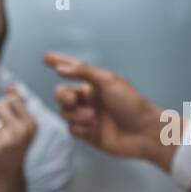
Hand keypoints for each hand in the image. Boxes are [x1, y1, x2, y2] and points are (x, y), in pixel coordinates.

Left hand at [0, 84, 36, 191]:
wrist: (7, 177)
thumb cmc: (13, 148)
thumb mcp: (20, 126)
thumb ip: (16, 105)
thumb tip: (11, 86)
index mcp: (31, 124)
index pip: (12, 99)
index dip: (5, 108)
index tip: (9, 123)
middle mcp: (22, 131)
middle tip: (0, 131)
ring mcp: (8, 140)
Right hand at [43, 51, 176, 170]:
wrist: (144, 132)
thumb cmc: (132, 104)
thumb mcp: (109, 81)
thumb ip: (84, 72)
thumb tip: (61, 68)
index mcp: (96, 84)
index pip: (74, 70)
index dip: (60, 63)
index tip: (46, 57)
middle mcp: (91, 99)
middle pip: (63, 94)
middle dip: (63, 96)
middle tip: (73, 100)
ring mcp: (89, 116)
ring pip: (65, 113)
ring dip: (75, 115)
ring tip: (92, 117)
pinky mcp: (89, 134)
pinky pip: (72, 130)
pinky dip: (79, 128)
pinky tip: (93, 129)